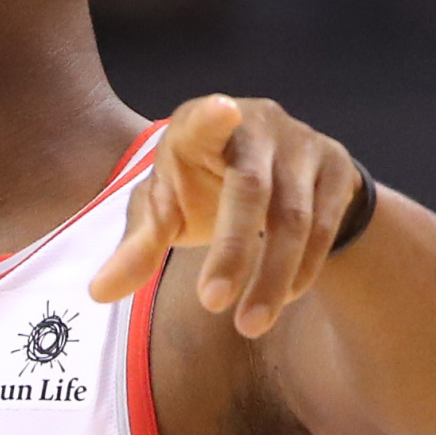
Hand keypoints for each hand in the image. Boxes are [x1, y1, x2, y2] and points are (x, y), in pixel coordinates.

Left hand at [89, 95, 365, 338]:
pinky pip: (325, 224)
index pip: (206, 119)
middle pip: (249, 188)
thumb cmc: (201, 186)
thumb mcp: (164, 209)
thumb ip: (137, 246)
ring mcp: (302, 143)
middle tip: (212, 303)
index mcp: (201, 126)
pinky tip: (285, 297)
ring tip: (250, 324)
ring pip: (294, 216)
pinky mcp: (336, 167)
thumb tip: (99, 293)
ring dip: (274, 275)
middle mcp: (258, 125)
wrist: (275, 170)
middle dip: (232, 250)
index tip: (221, 110)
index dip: (213, 117)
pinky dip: (305, 267)